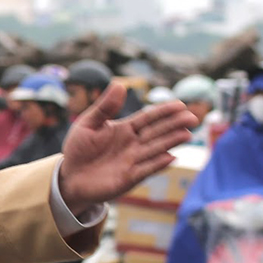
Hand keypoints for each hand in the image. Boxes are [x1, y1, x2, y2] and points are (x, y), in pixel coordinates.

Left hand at [59, 85, 199, 213]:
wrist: (70, 177)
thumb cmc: (78, 149)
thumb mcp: (88, 123)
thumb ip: (104, 107)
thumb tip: (120, 84)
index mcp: (125, 129)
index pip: (148, 118)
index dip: (164, 111)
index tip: (181, 105)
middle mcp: (133, 144)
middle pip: (157, 132)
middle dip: (174, 125)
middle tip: (192, 118)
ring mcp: (133, 161)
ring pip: (155, 149)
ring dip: (171, 142)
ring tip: (187, 134)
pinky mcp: (129, 178)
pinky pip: (146, 169)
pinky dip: (158, 164)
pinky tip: (171, 157)